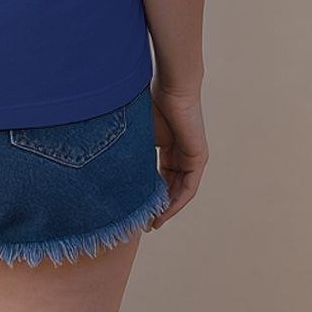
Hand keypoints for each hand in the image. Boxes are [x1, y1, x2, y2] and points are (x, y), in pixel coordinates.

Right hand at [146, 83, 207, 230]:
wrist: (173, 88)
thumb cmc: (153, 103)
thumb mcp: (141, 134)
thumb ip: (135, 151)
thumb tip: (112, 168)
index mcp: (169, 146)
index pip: (159, 176)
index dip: (148, 193)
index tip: (135, 208)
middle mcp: (182, 155)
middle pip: (170, 187)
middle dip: (157, 206)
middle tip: (142, 222)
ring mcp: (192, 158)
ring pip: (179, 191)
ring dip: (166, 209)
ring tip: (151, 223)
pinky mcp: (198, 159)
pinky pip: (188, 188)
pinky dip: (176, 202)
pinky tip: (163, 212)